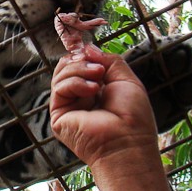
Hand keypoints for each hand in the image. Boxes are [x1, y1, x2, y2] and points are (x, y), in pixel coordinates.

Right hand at [48, 45, 158, 167]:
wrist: (128, 142)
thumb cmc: (133, 117)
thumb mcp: (126, 79)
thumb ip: (109, 60)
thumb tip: (88, 48)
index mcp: (95, 90)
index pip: (80, 64)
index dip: (84, 54)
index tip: (91, 50)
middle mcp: (79, 98)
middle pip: (67, 66)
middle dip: (81, 59)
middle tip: (98, 67)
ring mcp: (68, 107)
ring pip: (61, 74)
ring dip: (80, 69)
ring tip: (98, 77)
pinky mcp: (58, 116)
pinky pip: (59, 88)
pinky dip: (75, 82)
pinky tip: (92, 90)